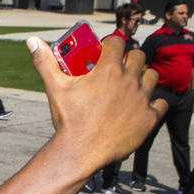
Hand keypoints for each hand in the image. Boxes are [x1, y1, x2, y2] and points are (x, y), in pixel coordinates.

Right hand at [28, 35, 166, 172]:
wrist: (80, 152)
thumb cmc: (68, 120)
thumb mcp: (55, 88)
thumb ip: (45, 62)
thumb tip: (32, 41)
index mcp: (109, 70)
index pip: (117, 42)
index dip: (111, 44)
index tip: (105, 51)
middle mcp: (129, 81)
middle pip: (138, 56)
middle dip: (129, 58)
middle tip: (118, 68)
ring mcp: (142, 99)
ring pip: (152, 76)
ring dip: (143, 76)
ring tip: (131, 85)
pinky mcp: (149, 118)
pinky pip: (161, 103)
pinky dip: (154, 103)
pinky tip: (142, 105)